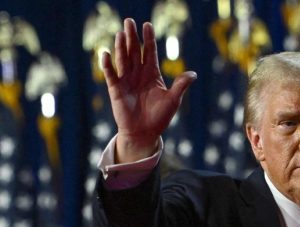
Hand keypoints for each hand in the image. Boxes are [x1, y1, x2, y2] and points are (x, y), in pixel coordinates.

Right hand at [101, 18, 195, 162]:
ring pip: (123, 59)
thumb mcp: (173, 100)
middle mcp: (138, 74)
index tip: (147, 24)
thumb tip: (193, 74)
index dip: (149, 39)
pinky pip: (111, 75)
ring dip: (121, 47)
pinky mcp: (116, 90)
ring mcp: (126, 80)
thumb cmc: (159, 117)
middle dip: (132, 36)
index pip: (150, 52)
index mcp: (152, 74)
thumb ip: (181, 85)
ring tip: (121, 33)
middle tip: (129, 20)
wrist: (145, 133)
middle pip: (134, 51)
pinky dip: (108, 65)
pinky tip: (106, 54)